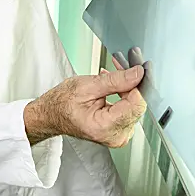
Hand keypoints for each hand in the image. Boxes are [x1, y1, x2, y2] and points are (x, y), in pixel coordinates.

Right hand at [24, 62, 146, 147]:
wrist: (52, 114)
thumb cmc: (62, 104)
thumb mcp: (87, 86)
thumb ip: (115, 81)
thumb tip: (138, 74)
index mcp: (105, 127)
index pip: (137, 104)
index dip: (142, 82)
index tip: (143, 65)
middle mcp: (116, 136)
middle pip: (137, 103)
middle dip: (133, 79)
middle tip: (125, 60)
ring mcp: (119, 134)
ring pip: (135, 103)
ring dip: (128, 83)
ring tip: (117, 66)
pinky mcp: (121, 129)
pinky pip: (130, 107)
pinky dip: (124, 92)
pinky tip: (115, 80)